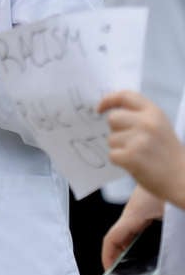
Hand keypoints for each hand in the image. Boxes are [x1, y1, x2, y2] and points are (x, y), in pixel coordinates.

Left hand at [100, 89, 184, 206]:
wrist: (182, 178)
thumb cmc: (166, 152)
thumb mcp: (159, 126)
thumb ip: (138, 116)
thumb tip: (108, 112)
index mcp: (154, 112)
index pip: (125, 96)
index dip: (108, 100)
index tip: (99, 109)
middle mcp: (147, 123)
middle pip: (113, 118)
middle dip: (116, 130)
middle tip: (130, 142)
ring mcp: (139, 139)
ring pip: (111, 139)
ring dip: (119, 148)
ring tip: (137, 155)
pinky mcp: (132, 156)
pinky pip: (112, 155)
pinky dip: (119, 161)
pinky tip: (135, 164)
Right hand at [102, 184, 163, 269]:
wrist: (175, 169)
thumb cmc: (170, 187)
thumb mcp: (170, 216)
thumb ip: (166, 235)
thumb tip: (164, 261)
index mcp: (134, 215)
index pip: (112, 238)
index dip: (107, 257)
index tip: (108, 272)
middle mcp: (132, 213)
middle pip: (117, 238)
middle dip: (117, 257)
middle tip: (122, 274)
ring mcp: (137, 211)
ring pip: (126, 232)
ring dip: (126, 248)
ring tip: (133, 264)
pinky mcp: (145, 209)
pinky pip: (134, 227)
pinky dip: (133, 239)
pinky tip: (145, 247)